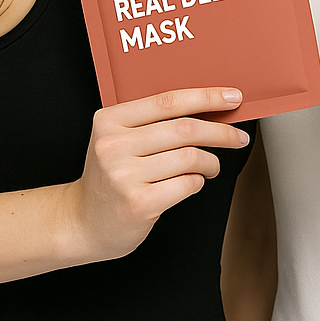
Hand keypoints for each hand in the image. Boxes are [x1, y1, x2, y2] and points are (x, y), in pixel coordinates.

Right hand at [61, 87, 249, 262]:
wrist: (81, 223)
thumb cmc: (111, 175)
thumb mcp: (119, 138)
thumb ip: (154, 121)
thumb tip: (211, 107)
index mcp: (110, 121)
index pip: (168, 101)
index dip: (206, 97)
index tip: (232, 98)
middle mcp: (113, 146)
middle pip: (185, 129)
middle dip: (221, 131)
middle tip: (238, 137)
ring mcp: (123, 176)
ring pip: (190, 157)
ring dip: (211, 161)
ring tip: (211, 166)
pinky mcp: (137, 204)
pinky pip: (186, 184)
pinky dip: (197, 181)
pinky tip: (192, 182)